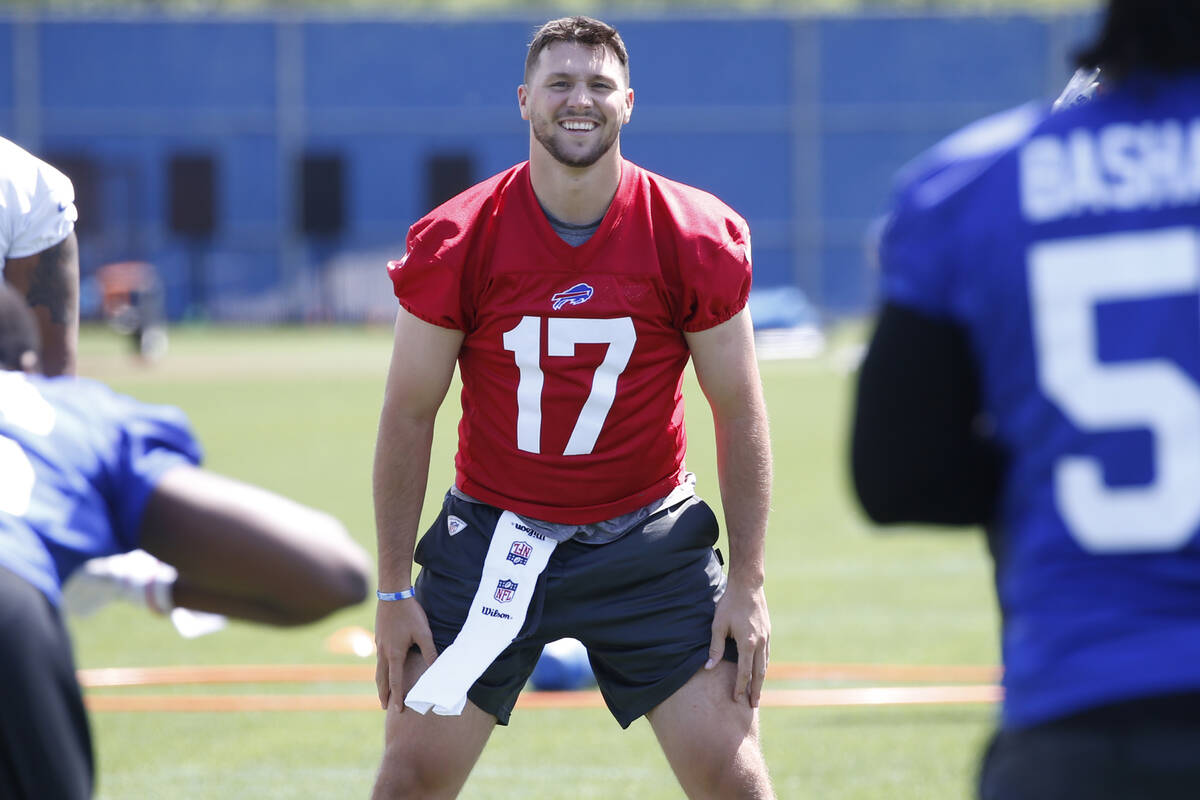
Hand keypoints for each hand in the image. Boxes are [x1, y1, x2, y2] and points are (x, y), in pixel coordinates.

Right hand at [374, 596, 437, 710]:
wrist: (392, 594)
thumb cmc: (410, 613)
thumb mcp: (424, 633)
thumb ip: (430, 652)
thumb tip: (436, 669)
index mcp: (394, 654)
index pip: (395, 681)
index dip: (397, 697)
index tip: (397, 710)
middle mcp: (383, 652)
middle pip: (381, 679)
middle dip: (383, 694)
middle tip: (384, 707)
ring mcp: (379, 644)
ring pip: (378, 669)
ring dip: (380, 682)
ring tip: (382, 691)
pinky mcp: (378, 636)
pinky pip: (378, 658)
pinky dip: (380, 668)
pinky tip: (384, 667)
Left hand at [706, 576, 769, 706]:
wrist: (748, 585)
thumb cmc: (730, 604)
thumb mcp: (718, 625)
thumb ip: (715, 648)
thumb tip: (709, 667)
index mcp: (748, 643)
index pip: (745, 672)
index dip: (740, 687)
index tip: (737, 699)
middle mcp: (760, 643)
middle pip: (759, 673)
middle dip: (756, 690)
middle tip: (754, 705)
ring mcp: (766, 638)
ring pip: (765, 664)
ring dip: (761, 680)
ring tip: (757, 693)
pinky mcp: (768, 632)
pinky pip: (766, 655)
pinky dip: (763, 667)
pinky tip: (760, 672)